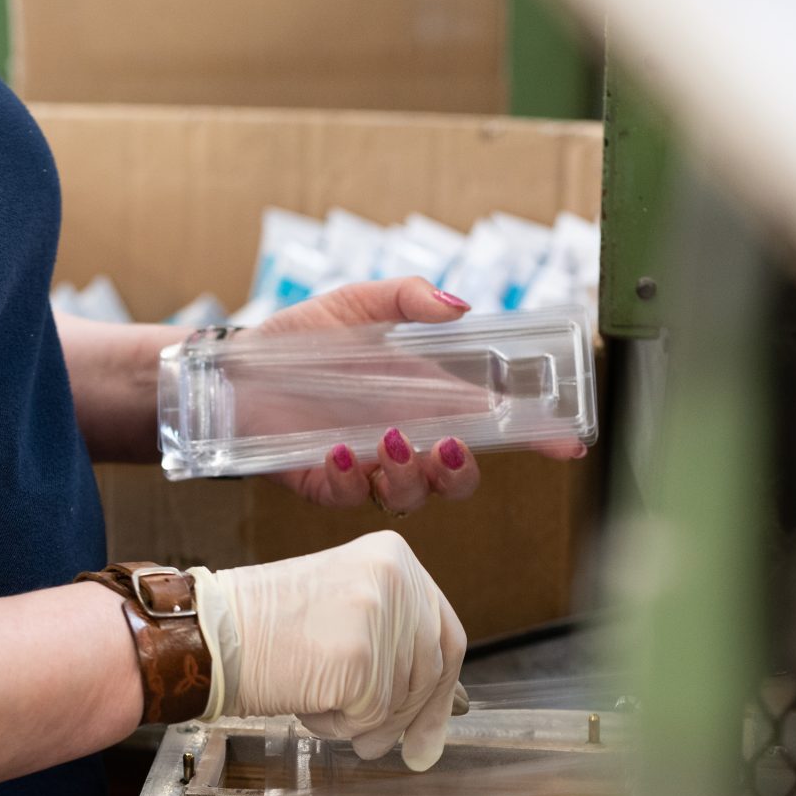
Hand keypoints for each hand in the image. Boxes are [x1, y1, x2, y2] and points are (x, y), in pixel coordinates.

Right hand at [192, 532, 465, 771]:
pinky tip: (305, 702)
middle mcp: (396, 578)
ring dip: (362, 719)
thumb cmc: (265, 629)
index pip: (445, 634)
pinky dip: (338, 725)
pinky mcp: (362, 660)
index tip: (430, 731)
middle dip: (408, 719)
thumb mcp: (345, 612)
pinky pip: (372, 718)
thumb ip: (395, 647)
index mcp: (395, 556)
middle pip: (432, 671)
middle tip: (380, 749)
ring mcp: (380, 617)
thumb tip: (445, 710)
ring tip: (314, 696)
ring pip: (402, 700)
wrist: (212, 634)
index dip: (442, 692)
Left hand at [248, 277, 581, 515]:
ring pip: (411, 496)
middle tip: (447, 445)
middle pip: (458, 478)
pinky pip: (350, 497)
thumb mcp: (355, 305)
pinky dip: (348, 478)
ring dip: (407, 474)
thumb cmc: (296, 338)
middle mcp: (403, 438)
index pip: (490, 424)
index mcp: (424, 399)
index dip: (532, 437)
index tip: (564, 441)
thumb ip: (405, 299)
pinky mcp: (325, 485)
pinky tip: (334, 450)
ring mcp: (366, 466)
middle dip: (462, 472)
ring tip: (383, 441)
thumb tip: (457, 306)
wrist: (232, 370)